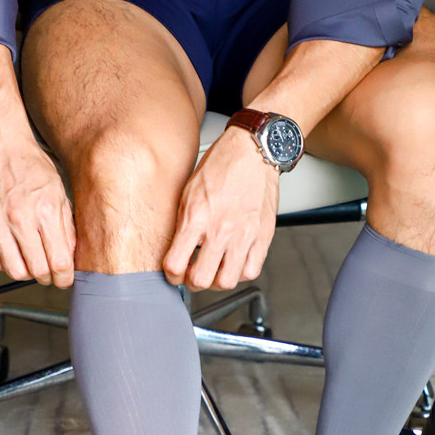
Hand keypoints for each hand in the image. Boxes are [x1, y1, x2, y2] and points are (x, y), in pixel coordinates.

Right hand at [0, 133, 75, 287]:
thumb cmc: (30, 167)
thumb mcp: (59, 194)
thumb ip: (65, 229)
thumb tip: (68, 260)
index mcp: (43, 209)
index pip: (58, 262)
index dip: (64, 277)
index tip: (64, 279)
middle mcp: (17, 218)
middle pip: (36, 271)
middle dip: (46, 278)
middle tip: (49, 274)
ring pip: (13, 271)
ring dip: (26, 273)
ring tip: (31, 262)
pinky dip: (6, 263)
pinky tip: (13, 252)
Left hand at [163, 128, 278, 290]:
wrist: (252, 152)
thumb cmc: (220, 167)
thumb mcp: (187, 194)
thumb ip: (182, 225)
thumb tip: (176, 250)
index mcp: (196, 218)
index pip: (175, 265)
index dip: (171, 275)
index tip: (174, 273)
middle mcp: (220, 230)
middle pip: (201, 280)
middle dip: (193, 282)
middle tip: (193, 274)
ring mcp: (243, 235)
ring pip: (226, 281)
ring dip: (217, 280)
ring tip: (215, 269)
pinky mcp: (263, 236)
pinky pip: (250, 271)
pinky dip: (240, 272)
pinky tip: (234, 261)